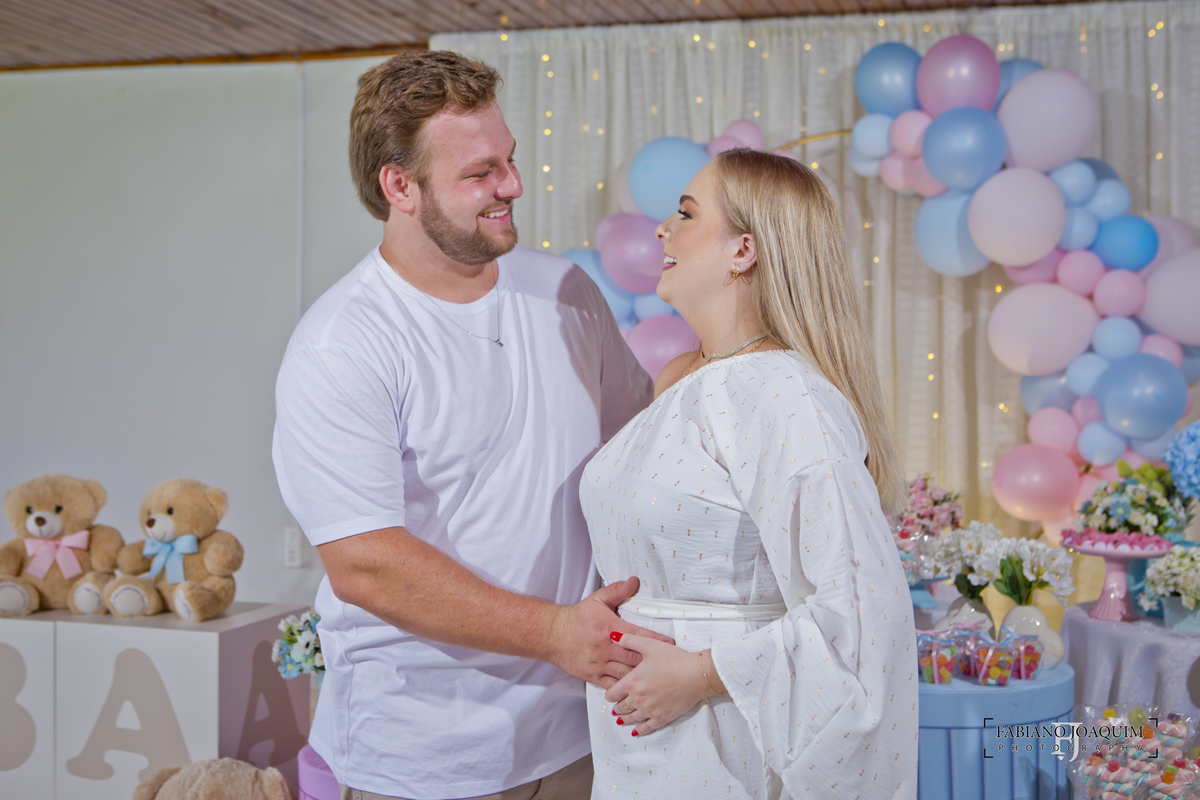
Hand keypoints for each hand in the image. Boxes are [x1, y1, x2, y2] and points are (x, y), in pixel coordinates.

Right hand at [546, 577, 674, 688]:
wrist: (553, 635)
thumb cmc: (577, 618)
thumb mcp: (597, 600)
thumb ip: (617, 591)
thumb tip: (634, 581)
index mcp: (610, 628)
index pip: (638, 635)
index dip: (656, 640)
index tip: (670, 643)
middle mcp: (606, 647)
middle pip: (635, 657)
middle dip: (652, 661)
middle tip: (667, 664)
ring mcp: (599, 663)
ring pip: (625, 674)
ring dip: (641, 676)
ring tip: (656, 679)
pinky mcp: (593, 675)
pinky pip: (612, 685)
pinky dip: (624, 688)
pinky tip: (635, 690)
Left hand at [605, 635, 717, 736]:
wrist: (696, 674)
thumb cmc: (674, 659)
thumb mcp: (649, 645)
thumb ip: (628, 640)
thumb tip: (612, 636)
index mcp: (632, 682)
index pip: (612, 694)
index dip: (610, 694)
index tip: (612, 694)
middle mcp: (638, 699)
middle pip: (620, 708)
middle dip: (617, 707)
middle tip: (617, 707)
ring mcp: (650, 710)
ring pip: (631, 719)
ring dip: (624, 719)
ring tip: (621, 720)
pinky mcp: (662, 718)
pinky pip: (646, 728)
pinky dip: (639, 730)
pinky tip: (636, 731)